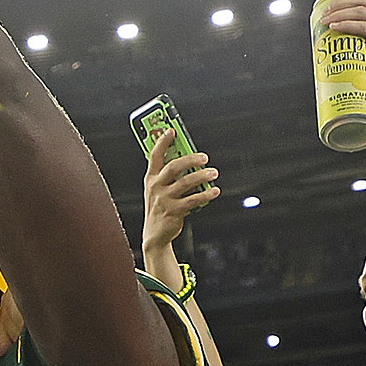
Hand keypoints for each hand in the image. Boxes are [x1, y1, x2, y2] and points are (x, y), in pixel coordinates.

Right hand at [142, 128, 219, 258]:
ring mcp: (164, 199)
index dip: (162, 141)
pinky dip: (205, 194)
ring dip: (202, 176)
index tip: (171, 130)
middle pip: (173, 166)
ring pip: (185, 182)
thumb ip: (169, 175)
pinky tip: (214, 191)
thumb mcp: (157, 190)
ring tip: (213, 173)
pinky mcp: (173, 211)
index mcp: (151, 178)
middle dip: (190, 159)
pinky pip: (192, 200)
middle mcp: (156, 187)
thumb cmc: (159, 209)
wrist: (155, 235)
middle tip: (204, 157)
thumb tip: (189, 161)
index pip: (154, 155)